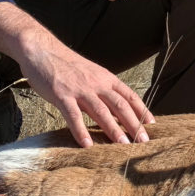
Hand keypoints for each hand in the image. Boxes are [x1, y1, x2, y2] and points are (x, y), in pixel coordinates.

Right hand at [0, 3, 154, 147]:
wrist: (42, 50)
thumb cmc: (68, 65)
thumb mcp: (92, 73)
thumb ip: (104, 87)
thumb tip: (117, 105)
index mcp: (106, 78)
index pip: (129, 95)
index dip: (142, 109)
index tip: (152, 123)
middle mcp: (97, 83)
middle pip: (120, 105)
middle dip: (133, 124)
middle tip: (143, 141)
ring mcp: (80, 90)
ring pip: (101, 112)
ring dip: (113, 129)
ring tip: (122, 145)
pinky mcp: (62, 95)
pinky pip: (73, 116)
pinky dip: (81, 131)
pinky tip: (87, 145)